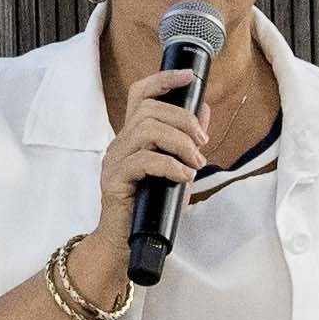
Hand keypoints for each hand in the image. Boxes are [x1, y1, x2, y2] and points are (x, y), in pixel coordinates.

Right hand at [96, 70, 214, 236]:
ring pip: (146, 130)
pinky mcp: (114, 179)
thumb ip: (187, 141)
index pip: (141, 93)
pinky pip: (144, 161)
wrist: (125, 243)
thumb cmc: (150, 208)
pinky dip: (170, 165)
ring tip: (195, 163)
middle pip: (149, 109)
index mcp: (132, 136)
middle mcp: (120, 143)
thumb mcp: (176, 168)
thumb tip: (205, 110)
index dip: (164, 79)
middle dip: (183, 120)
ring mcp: (114, 160)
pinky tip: (184, 177)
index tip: (189, 76)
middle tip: (203, 142)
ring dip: (180, 143)